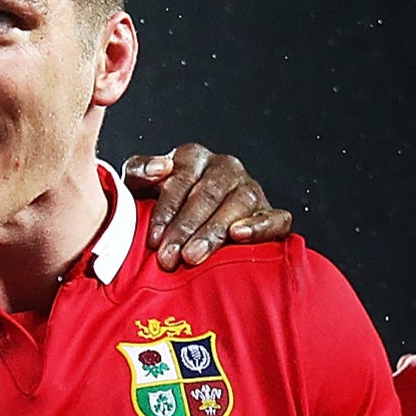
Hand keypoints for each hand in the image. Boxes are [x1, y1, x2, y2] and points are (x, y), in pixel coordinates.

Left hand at [124, 143, 293, 267]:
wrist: (190, 233)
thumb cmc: (162, 211)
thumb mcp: (141, 188)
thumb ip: (139, 171)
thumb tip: (161, 168)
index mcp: (193, 157)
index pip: (181, 179)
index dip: (166, 210)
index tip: (154, 239)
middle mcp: (225, 167)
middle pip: (207, 195)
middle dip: (185, 228)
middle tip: (169, 257)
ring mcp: (250, 189)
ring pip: (238, 205)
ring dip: (213, 231)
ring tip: (193, 256)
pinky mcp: (272, 213)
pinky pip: (275, 218)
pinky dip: (259, 226)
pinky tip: (239, 236)